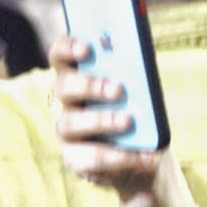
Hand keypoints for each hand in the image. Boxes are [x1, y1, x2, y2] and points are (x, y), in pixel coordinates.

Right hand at [50, 34, 161, 197]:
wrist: (146, 153)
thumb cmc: (141, 114)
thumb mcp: (142, 95)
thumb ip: (137, 80)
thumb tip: (142, 71)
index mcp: (77, 76)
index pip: (60, 56)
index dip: (68, 48)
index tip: (86, 48)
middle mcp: (64, 102)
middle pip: (64, 87)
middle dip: (89, 85)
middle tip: (118, 90)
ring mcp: (66, 132)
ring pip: (70, 123)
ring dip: (101, 120)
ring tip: (129, 122)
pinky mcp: (76, 159)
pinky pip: (92, 159)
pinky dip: (121, 157)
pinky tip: (145, 157)